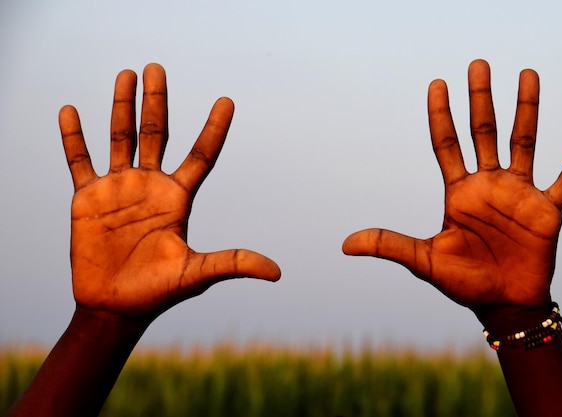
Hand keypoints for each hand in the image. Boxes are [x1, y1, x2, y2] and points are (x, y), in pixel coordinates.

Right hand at [60, 64, 279, 317]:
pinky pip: (79, 160)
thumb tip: (277, 272)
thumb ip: (233, 263)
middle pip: (156, 133)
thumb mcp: (198, 274)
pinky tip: (71, 110)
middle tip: (157, 67)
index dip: (215, 128)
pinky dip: (74, 137)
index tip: (228, 100)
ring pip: (121, 138)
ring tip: (126, 74)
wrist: (115, 308)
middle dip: (156, 101)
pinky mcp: (88, 198)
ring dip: (122, 106)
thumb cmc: (158, 293)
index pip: (201, 154)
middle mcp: (151, 186)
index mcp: (179, 197)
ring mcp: (119, 189)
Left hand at [343, 59, 561, 310]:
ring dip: (526, 109)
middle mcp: (488, 186)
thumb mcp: (424, 261)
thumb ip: (390, 245)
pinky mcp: (547, 210)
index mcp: (459, 193)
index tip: (436, 84)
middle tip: (477, 65)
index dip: (440, 115)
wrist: (502, 305)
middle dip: (480, 99)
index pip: (446, 144)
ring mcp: (519, 194)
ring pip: (523, 142)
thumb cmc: (463, 283)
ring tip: (526, 74)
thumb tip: (344, 245)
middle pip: (483, 132)